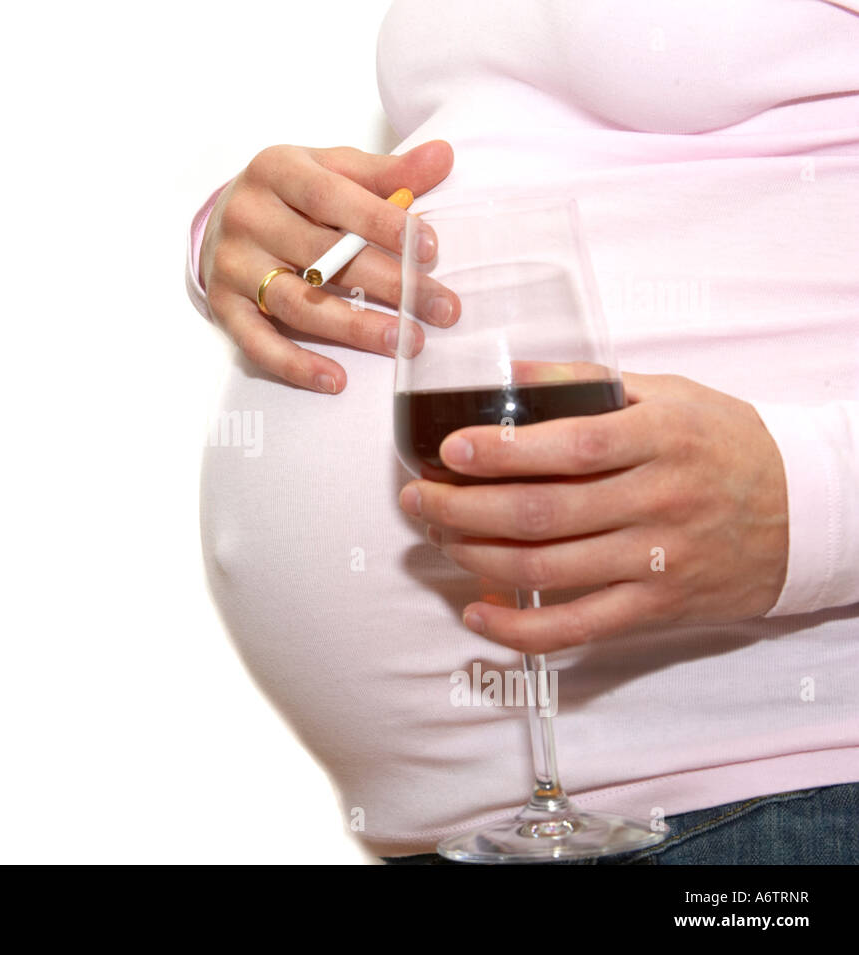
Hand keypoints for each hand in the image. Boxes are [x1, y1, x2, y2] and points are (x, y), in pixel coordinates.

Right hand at [199, 141, 455, 393]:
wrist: (221, 218)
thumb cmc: (291, 194)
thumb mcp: (332, 170)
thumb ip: (386, 172)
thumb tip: (443, 156)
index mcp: (277, 170)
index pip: (332, 198)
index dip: (382, 223)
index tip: (429, 250)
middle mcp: (248, 216)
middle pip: (322, 256)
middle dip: (388, 284)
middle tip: (439, 308)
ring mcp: (232, 265)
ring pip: (297, 303)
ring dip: (354, 327)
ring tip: (403, 341)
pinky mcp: (223, 306)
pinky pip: (259, 343)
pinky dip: (296, 364)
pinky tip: (336, 379)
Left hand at [399, 372, 789, 652]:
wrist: (808, 511)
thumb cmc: (725, 443)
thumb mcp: (668, 394)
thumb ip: (587, 383)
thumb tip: (507, 373)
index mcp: (661, 438)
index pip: (571, 447)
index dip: (504, 451)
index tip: (450, 449)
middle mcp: (659, 501)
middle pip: (543, 513)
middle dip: (464, 508)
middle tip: (418, 499)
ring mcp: (659, 559)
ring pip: (550, 569)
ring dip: (477, 557)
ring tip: (437, 538)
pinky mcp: (658, 606)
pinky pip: (579, 627)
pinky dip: (520, 629)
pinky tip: (478, 613)